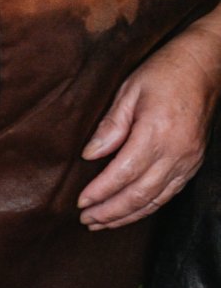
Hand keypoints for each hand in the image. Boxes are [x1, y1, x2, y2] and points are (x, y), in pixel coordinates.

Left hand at [78, 16, 220, 229]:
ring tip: (100, 224)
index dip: (99, 192)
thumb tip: (89, 156)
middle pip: (137, 194)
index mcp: (157, 133)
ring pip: (154, 200)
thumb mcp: (129, 91)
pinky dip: (146, 208)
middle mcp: (176, 152)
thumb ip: (110, 126)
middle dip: (109, 212)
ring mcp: (188, 160)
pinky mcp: (194, 163)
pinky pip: (168, 194)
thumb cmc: (164, 73)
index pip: (122, 174)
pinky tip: (128, 213)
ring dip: (125, 216)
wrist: (207, 63)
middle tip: (85, 220)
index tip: (80, 203)